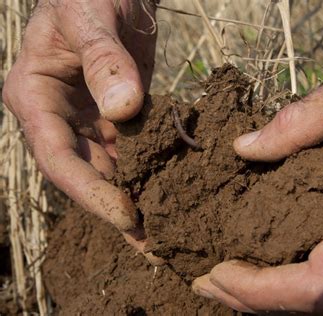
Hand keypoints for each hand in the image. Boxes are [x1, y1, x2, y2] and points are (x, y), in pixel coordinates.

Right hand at [2, 0, 156, 251]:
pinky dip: (151, 175)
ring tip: (169, 233)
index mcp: (35, 98)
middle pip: (86, 175)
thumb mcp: (91, 19)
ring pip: (112, 170)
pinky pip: (134, 153)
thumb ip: (104, 61)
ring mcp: (90, 122)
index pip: (58, 158)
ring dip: (138, 200)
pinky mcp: (118, 120)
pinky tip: (175, 195)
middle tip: (155, 245)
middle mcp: (60, 118)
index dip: (90, 192)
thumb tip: (123, 111)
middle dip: (118, 210)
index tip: (127, 216)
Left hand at [193, 29, 322, 312]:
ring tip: (236, 273)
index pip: (320, 281)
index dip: (263, 291)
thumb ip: (295, 124)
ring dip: (283, 287)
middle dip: (261, 297)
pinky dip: (309, 269)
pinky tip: (280, 253)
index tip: (218, 275)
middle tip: (211, 279)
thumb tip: (244, 148)